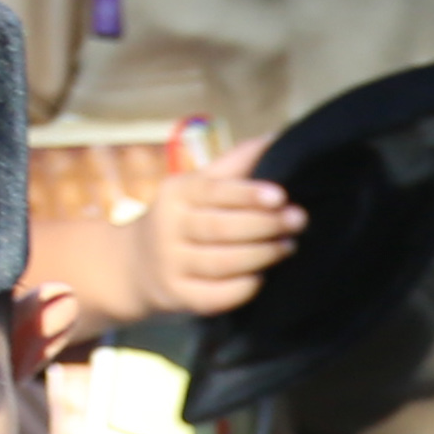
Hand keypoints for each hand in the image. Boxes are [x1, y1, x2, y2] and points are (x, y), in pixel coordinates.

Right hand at [134, 135, 299, 319]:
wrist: (135, 264)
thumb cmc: (184, 217)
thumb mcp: (199, 185)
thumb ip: (236, 163)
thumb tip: (278, 137)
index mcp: (177, 194)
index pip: (214, 192)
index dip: (248, 194)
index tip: (280, 195)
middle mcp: (168, 228)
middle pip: (221, 228)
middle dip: (264, 225)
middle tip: (298, 220)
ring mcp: (171, 264)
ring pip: (222, 262)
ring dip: (261, 255)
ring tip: (288, 246)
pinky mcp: (178, 296)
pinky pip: (215, 296)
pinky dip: (242, 288)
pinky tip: (261, 278)